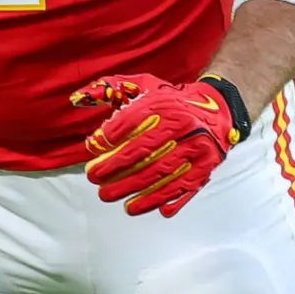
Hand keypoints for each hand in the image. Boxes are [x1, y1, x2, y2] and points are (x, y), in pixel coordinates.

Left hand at [71, 73, 243, 216]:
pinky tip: (140, 207)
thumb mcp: (144, 86)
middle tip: (95, 179)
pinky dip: (161, 200)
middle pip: (144, 153)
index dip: (110, 137)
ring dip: (132, 190)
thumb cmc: (171, 100)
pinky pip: (182, 188)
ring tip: (110, 197)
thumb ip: (110, 89)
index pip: (133, 122)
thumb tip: (76, 100)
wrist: (218, 108)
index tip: (92, 149)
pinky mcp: (206, 168)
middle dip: (114, 169)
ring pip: (160, 175)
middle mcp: (184, 126)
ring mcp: (197, 150)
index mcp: (166, 105)